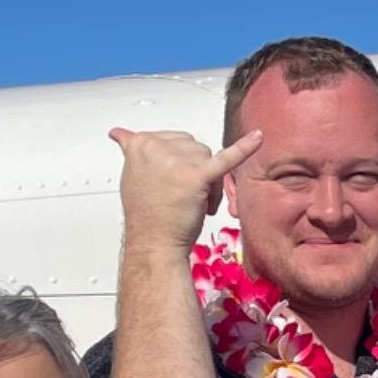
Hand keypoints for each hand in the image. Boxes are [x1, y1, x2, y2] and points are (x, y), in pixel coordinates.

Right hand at [112, 125, 264, 255]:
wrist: (154, 243)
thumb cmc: (147, 213)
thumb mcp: (131, 173)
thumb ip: (132, 149)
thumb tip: (119, 133)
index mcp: (140, 143)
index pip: (176, 140)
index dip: (179, 163)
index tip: (169, 182)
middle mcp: (156, 147)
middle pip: (194, 147)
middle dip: (195, 170)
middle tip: (183, 197)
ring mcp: (176, 160)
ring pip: (208, 156)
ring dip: (207, 181)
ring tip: (193, 202)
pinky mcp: (196, 176)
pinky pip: (225, 159)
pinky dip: (244, 148)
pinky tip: (258, 137)